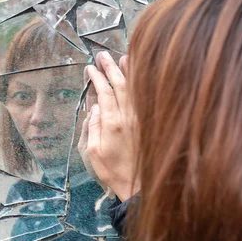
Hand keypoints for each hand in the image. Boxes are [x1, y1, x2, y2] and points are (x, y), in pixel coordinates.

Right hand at [79, 52, 138, 200]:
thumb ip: (93, 127)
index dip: (96, 78)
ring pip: (135, 88)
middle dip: (109, 67)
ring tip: (121, 57)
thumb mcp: (94, 153)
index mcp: (112, 123)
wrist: (139, 185)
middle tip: (102, 55)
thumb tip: (95, 107)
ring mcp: (142, 118)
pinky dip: (142, 84)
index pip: (103, 92)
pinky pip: (146, 98)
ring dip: (128, 71)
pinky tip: (139, 74)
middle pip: (119, 85)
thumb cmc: (114, 172)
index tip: (90, 68)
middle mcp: (128, 117)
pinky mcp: (151, 122)